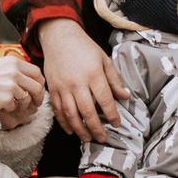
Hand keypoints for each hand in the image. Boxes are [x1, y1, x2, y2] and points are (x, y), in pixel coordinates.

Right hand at [0, 54, 43, 114]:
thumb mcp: (0, 64)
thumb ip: (16, 69)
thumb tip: (32, 79)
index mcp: (14, 62)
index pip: (37, 73)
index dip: (40, 83)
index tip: (38, 90)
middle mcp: (14, 73)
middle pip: (37, 88)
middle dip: (38, 98)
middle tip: (35, 104)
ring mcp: (10, 86)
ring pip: (27, 100)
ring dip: (22, 105)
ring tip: (12, 104)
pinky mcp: (5, 99)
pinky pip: (15, 107)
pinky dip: (9, 108)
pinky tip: (0, 105)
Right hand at [31, 17, 129, 141]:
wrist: (60, 38)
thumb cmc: (84, 48)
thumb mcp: (104, 60)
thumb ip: (114, 80)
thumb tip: (125, 97)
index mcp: (93, 74)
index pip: (104, 99)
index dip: (112, 114)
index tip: (116, 124)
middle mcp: (77, 82)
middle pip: (87, 111)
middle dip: (96, 128)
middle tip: (102, 138)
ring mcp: (62, 87)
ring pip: (71, 114)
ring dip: (79, 129)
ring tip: (87, 139)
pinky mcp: (52, 89)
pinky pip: (57, 110)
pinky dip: (64, 122)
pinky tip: (70, 130)